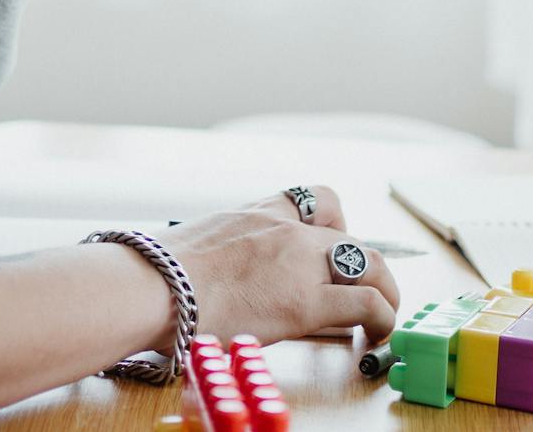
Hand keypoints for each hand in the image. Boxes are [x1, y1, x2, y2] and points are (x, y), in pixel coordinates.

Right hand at [159, 187, 398, 344]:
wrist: (148, 286)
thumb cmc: (152, 275)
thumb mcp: (192, 245)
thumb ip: (218, 253)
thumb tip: (211, 278)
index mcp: (254, 214)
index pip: (313, 200)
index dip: (334, 225)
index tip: (333, 250)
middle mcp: (283, 230)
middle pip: (348, 235)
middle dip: (364, 266)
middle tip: (366, 291)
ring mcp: (298, 261)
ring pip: (368, 263)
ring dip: (384, 289)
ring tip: (384, 314)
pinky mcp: (306, 301)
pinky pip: (365, 302)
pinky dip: (382, 316)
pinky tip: (378, 332)